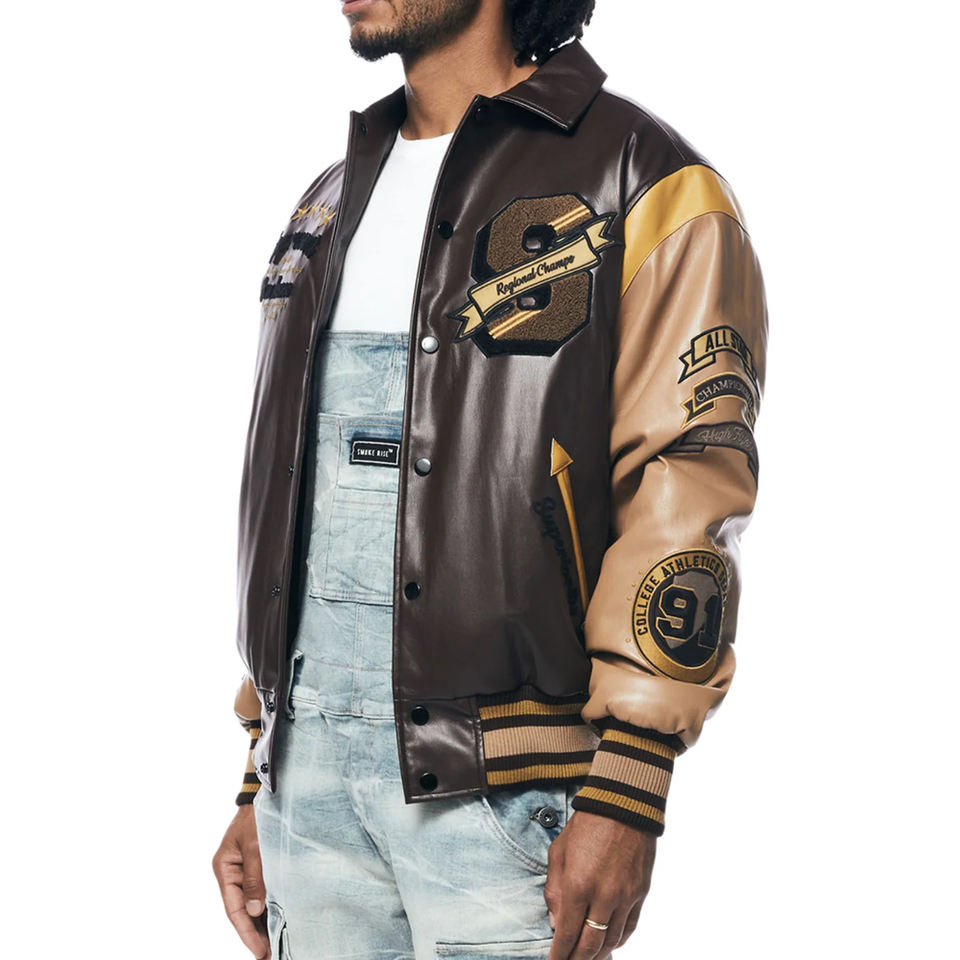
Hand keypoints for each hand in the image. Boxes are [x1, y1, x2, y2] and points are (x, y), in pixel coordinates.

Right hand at [211, 804, 270, 958]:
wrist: (266, 792)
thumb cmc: (259, 815)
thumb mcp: (257, 845)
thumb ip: (255, 877)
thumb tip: (254, 911)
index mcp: (225, 868)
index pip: (233, 910)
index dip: (247, 933)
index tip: (260, 952)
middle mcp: (232, 872)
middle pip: (241, 911)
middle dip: (255, 934)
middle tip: (270, 955)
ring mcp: (244, 869)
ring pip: (251, 904)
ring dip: (262, 923)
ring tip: (275, 945)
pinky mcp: (257, 865)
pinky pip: (261, 892)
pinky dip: (268, 907)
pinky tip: (278, 920)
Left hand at [545, 809, 655, 959]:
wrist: (623, 806)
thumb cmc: (586, 826)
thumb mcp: (558, 853)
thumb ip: (555, 890)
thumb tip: (557, 923)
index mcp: (578, 885)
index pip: (567, 934)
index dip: (559, 954)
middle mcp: (604, 896)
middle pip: (591, 945)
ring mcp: (625, 896)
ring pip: (612, 940)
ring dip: (598, 954)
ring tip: (587, 958)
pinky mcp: (640, 893)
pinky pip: (630, 927)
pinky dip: (618, 940)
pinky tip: (609, 943)